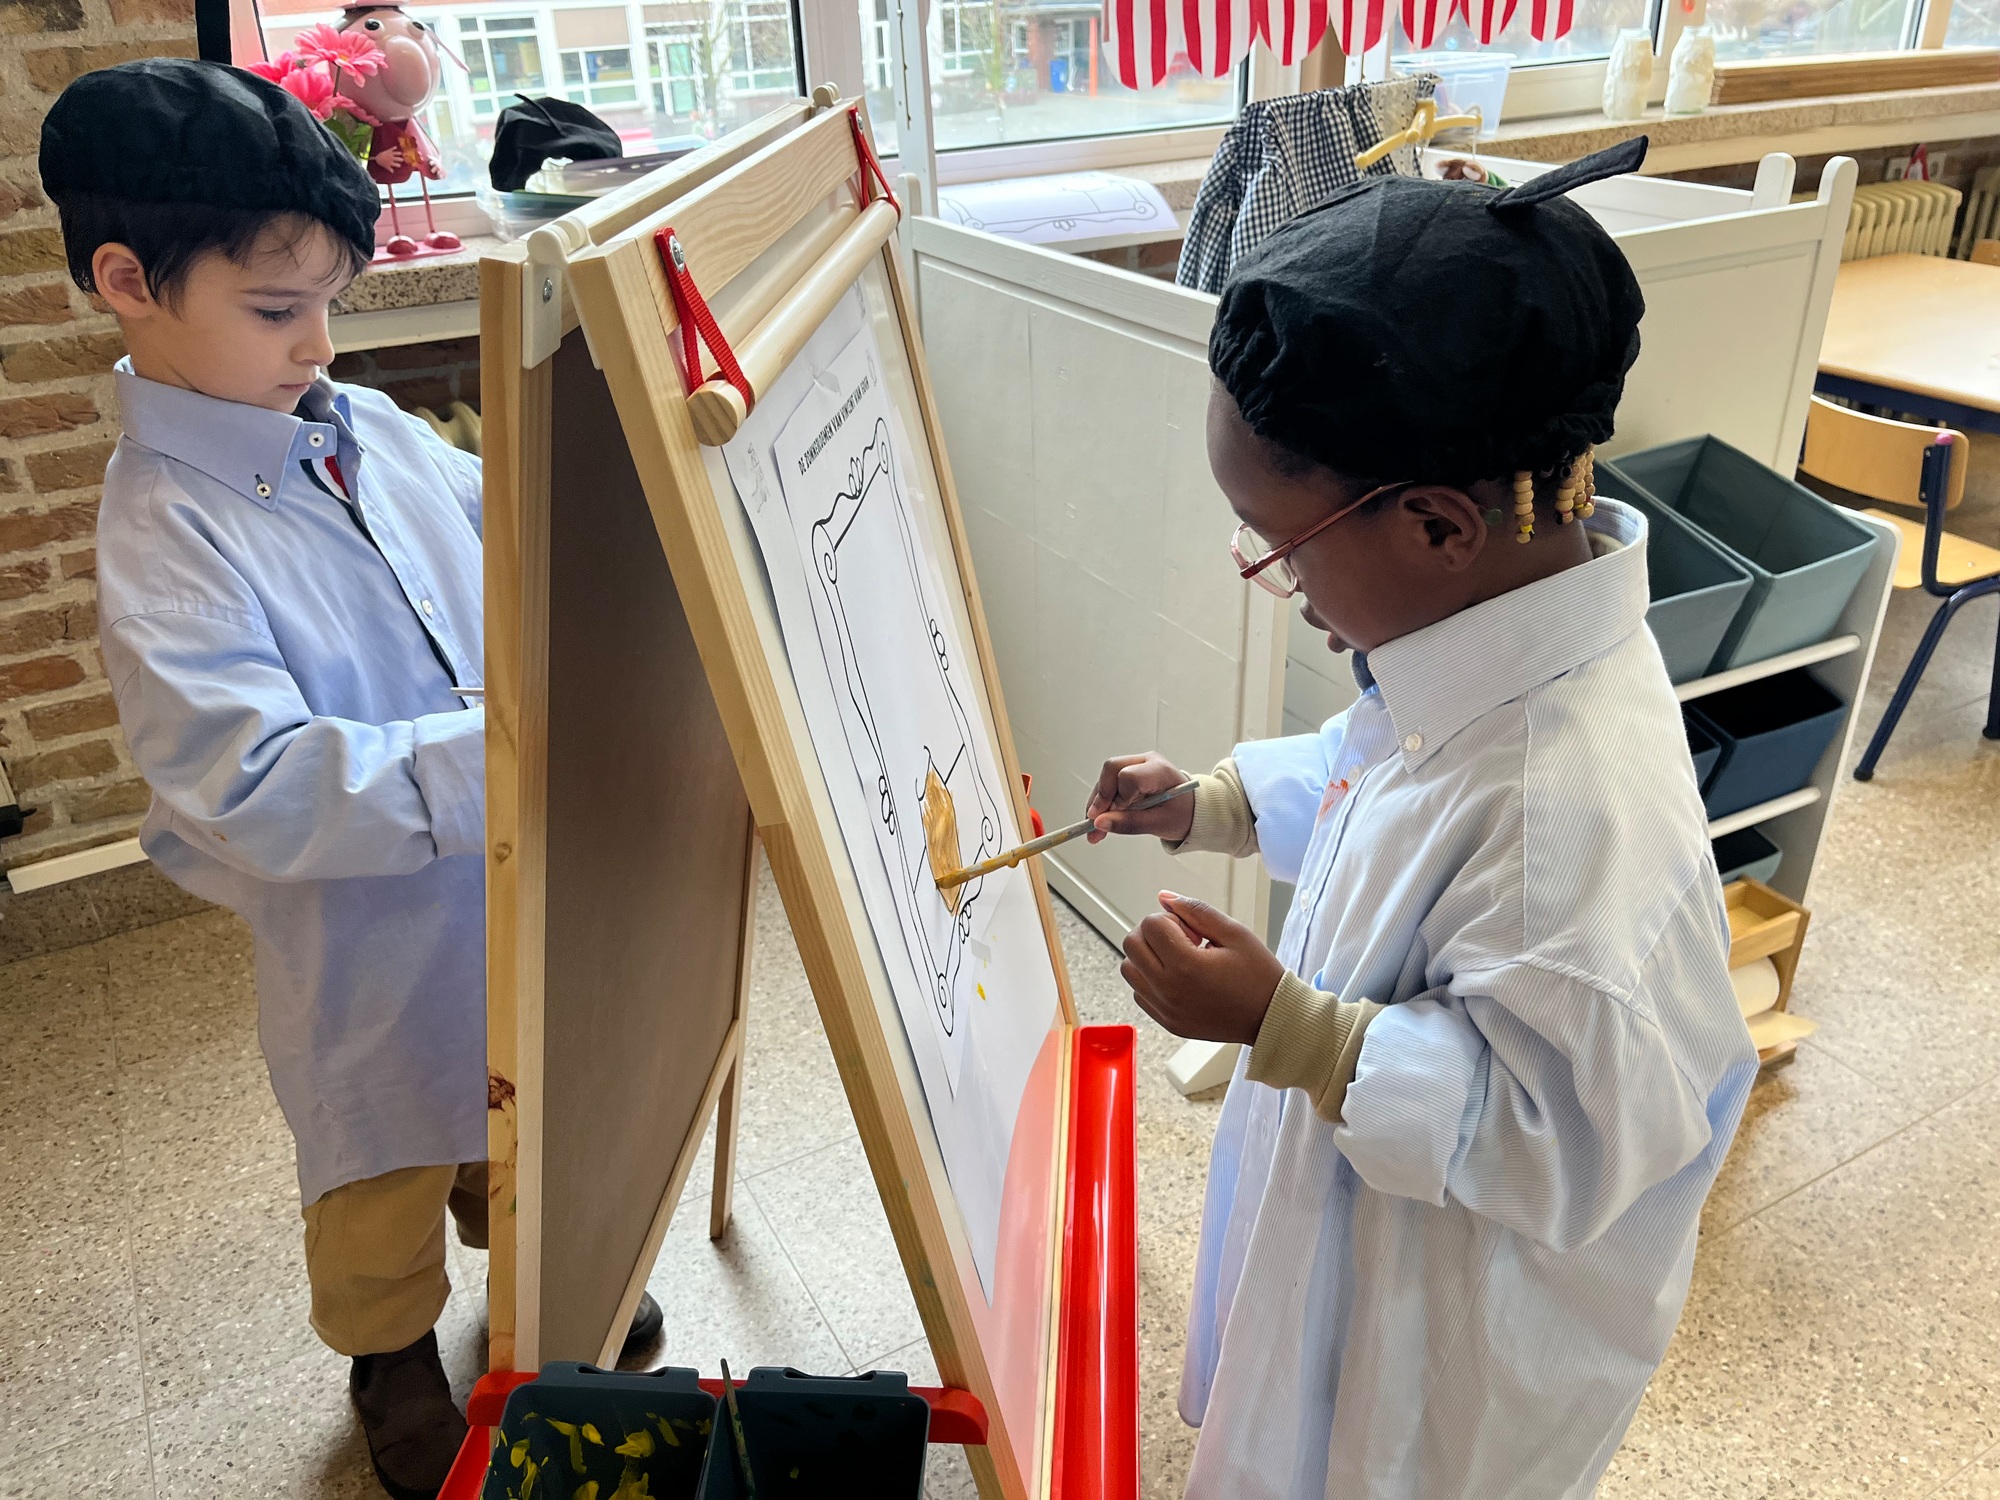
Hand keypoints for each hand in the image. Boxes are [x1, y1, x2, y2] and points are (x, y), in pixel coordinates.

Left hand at [373, 145, 405, 172]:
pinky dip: (394, 147)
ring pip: (396, 153)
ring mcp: (390, 154)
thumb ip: (390, 169)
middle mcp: (391, 158)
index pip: (397, 165)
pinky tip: (396, 147)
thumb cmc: (382, 163)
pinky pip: (391, 149)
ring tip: (400, 154)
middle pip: (398, 159)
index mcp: (391, 163)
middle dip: (400, 159)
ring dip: (398, 153)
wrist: (378, 158)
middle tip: (402, 160)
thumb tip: (393, 172)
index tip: (399, 165)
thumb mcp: (386, 167)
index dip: (398, 165)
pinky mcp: (388, 151)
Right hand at [1086, 752, 1194, 843]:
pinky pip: (1107, 786)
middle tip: (1095, 824)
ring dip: (1096, 806)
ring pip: (1105, 779)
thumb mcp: (1160, 823)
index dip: (1117, 797)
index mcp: (1159, 770)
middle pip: (1111, 770)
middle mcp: (1145, 762)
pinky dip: (1101, 806)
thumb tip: (1100, 823)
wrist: (1192, 810)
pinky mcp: (1127, 775)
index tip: (1113, 817)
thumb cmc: (1182, 813)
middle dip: (1100, 798)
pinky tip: (1100, 824)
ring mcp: (1135, 766)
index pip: (1128, 776)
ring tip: (1095, 832)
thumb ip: (1131, 823)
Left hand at [1120, 892, 1284, 1044]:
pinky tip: (1178, 978)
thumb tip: (1164, 898)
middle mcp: (1169, 990)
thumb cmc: (1258, 976)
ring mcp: (1165, 1009)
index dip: (1171, 919)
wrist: (1270, 1018)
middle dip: (1153, 933)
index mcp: (1186, 966)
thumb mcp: (1234, 933)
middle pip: (1131, 944)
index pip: (1150, 924)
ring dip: (1147, 957)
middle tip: (1184, 941)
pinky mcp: (1167, 1022)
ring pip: (1129, 969)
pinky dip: (1150, 980)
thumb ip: (1196, 910)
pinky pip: (1139, 993)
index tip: (1194, 932)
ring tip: (1179, 959)